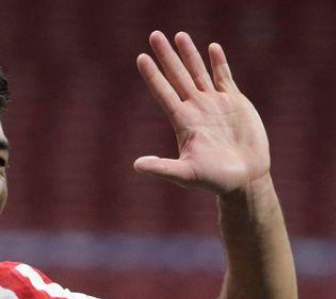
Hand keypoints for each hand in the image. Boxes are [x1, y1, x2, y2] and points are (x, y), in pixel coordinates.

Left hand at [133, 31, 269, 194]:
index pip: (163, 92)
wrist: (245, 179)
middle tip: (154, 35)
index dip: (153, 75)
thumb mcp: (185, 174)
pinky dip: (218, 63)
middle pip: (177, 76)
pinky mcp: (234, 102)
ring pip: (198, 73)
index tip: (141, 57)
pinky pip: (224, 77)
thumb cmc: (214, 180)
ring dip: (189, 54)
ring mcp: (214, 104)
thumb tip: (136, 165)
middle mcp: (195, 109)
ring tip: (179, 35)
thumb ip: (162, 168)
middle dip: (166, 56)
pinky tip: (212, 48)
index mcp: (183, 122)